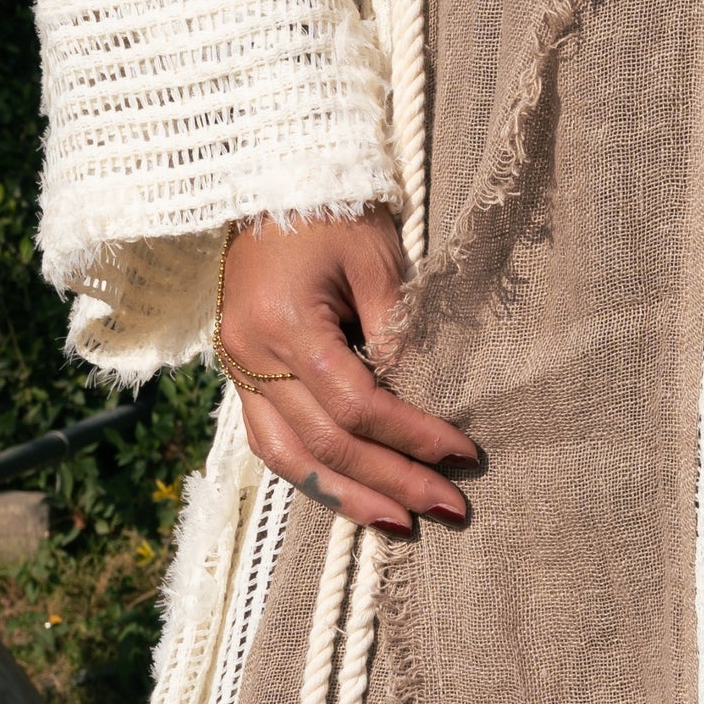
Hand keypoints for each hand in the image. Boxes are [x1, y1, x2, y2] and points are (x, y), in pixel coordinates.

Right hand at [218, 209, 476, 532]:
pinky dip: (313, 473)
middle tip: (449, 508)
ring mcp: (239, 368)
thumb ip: (396, 333)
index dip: (412, 436)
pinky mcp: (242, 372)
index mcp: (285, 324)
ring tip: (400, 524)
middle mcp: (251, 356)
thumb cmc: (332, 211)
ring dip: (347, 496)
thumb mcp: (377, 259)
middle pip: (324, 443)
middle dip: (390, 481)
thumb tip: (421, 400)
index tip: (464, 452)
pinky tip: (353, 495)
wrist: (269, 178)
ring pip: (287, 456)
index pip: (356, 406)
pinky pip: (271, 439)